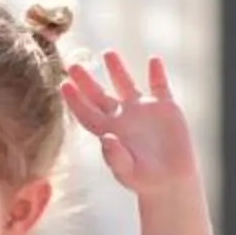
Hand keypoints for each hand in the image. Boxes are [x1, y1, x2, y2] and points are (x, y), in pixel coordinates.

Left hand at [63, 52, 200, 201]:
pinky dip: (157, 73)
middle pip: (99, 94)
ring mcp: (143, 110)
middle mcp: (122, 116)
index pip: (87, 113)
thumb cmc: (145, 181)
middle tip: (72, 64)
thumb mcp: (129, 173)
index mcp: (109, 131)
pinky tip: (153, 60)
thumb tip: (107, 138)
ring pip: (126, 84)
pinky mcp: (165, 107)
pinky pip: (159, 85)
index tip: (64, 85)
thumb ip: (116, 158)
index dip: (74, 100)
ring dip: (117, 69)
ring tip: (108, 52)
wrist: (171, 181)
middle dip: (86, 80)